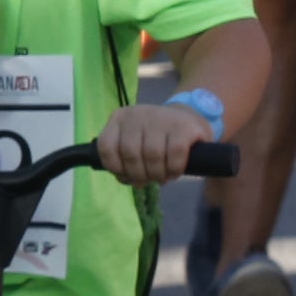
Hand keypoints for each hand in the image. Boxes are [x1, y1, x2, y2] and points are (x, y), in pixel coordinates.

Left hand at [94, 99, 212, 187]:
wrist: (189, 120)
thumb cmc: (157, 137)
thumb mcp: (135, 142)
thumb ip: (124, 158)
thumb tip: (125, 179)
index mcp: (119, 118)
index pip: (106, 147)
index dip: (116, 168)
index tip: (127, 177)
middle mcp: (137, 114)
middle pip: (130, 154)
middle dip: (139, 175)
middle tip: (149, 180)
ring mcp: (161, 117)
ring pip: (152, 155)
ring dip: (157, 174)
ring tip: (161, 178)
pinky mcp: (184, 126)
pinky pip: (174, 154)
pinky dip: (174, 169)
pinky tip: (175, 172)